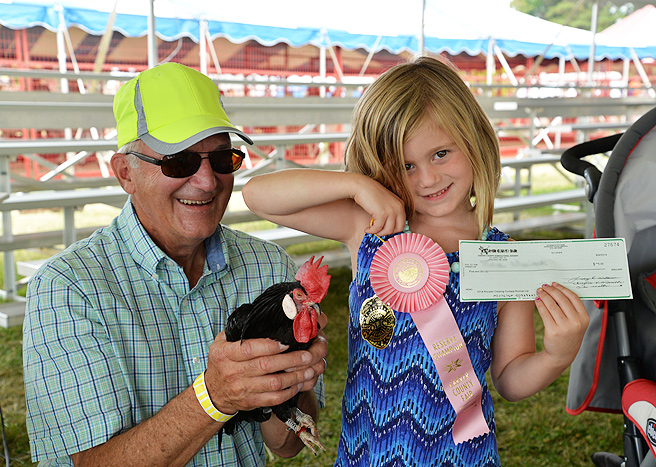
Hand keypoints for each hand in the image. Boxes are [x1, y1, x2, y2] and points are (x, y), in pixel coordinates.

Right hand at [203, 333, 324, 414]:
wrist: (214, 393)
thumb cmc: (222, 362)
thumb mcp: (221, 343)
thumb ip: (239, 331)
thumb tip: (264, 318)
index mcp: (224, 354)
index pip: (248, 349)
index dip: (269, 345)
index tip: (286, 342)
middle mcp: (232, 372)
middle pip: (265, 366)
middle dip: (290, 360)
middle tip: (307, 355)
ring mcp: (242, 389)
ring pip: (274, 384)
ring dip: (295, 377)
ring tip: (310, 369)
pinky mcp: (250, 402)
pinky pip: (274, 398)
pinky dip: (290, 391)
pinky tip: (299, 383)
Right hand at [355, 178, 405, 236]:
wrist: (362, 186)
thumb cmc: (371, 194)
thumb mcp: (386, 202)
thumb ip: (390, 212)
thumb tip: (389, 228)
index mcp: (400, 204)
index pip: (402, 223)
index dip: (393, 229)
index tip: (384, 230)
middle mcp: (398, 207)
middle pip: (398, 228)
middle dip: (387, 232)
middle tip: (378, 231)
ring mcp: (391, 211)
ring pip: (388, 230)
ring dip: (379, 232)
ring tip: (372, 230)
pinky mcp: (382, 214)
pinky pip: (378, 228)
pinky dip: (372, 231)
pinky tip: (367, 229)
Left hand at [535, 282, 589, 367]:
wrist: (562, 354)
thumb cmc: (569, 335)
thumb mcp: (577, 323)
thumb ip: (572, 309)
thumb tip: (557, 291)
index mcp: (584, 318)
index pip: (574, 298)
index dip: (563, 289)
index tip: (555, 284)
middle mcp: (576, 322)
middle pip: (562, 300)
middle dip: (551, 291)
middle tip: (544, 286)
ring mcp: (565, 327)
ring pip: (552, 306)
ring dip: (544, 296)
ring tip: (539, 292)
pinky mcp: (553, 331)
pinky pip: (545, 313)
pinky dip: (540, 305)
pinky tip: (537, 301)